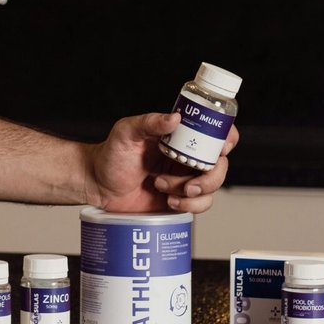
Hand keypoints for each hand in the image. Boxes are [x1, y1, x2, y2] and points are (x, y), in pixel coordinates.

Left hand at [88, 112, 236, 214]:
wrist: (97, 185)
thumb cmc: (111, 155)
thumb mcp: (126, 132)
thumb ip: (149, 122)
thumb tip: (174, 118)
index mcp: (180, 137)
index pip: (215, 133)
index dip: (226, 140)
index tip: (221, 148)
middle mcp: (187, 157)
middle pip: (221, 164)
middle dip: (210, 176)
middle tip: (190, 183)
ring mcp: (185, 179)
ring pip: (213, 186)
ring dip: (191, 191)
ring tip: (162, 186)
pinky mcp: (181, 200)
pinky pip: (201, 204)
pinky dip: (188, 205)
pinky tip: (167, 201)